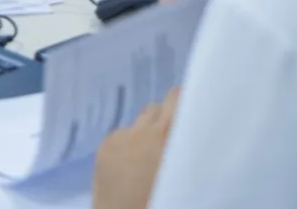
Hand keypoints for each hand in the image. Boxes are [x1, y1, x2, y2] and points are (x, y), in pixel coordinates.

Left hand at [92, 87, 177, 208]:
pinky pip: (122, 134)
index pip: (177, 98)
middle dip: (167, 117)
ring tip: (152, 154)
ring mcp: (120, 137)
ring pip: (139, 121)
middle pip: (157, 107)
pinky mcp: (104, 148)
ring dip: (148, 130)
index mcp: (168, 137)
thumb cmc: (161, 198)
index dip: (185, 102)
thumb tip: (189, 133)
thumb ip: (186, 147)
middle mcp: (143, 130)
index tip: (192, 111)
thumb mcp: (185, 173)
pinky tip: (132, 165)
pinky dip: (129, 142)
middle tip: (173, 138)